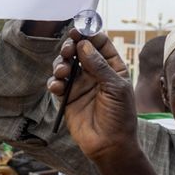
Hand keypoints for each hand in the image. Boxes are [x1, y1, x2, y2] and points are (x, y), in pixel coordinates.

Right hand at [47, 30, 135, 160]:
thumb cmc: (120, 116)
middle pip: (79, 50)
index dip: (89, 34)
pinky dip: (54, 81)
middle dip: (71, 46)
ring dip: (61, 63)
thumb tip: (84, 45)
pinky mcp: (67, 97)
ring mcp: (81, 85)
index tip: (79, 29)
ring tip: (63, 71)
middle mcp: (96, 73)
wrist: (110, 145)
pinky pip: (57, 83)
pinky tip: (57, 86)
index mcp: (113, 67)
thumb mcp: (115, 88)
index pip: (99, 43)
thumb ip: (99, 66)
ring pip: (65, 64)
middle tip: (69, 48)